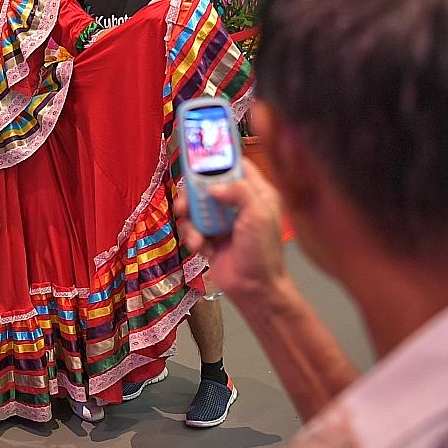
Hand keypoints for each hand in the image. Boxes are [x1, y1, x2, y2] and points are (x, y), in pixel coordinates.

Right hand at [173, 161, 288, 305]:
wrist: (254, 289)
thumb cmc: (262, 252)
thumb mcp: (257, 215)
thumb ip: (239, 192)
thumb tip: (212, 187)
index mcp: (256, 193)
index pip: (236, 165)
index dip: (218, 160)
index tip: (199, 158)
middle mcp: (238, 204)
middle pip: (208, 185)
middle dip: (194, 195)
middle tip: (185, 204)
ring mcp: (223, 221)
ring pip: (196, 207)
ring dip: (191, 221)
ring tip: (196, 236)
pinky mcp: (210, 237)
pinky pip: (193, 228)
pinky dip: (193, 237)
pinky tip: (201, 249)